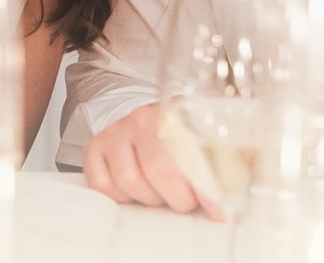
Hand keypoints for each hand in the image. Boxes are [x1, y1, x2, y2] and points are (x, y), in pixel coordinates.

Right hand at [82, 103, 221, 219]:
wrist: (146, 118)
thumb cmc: (177, 137)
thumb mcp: (203, 140)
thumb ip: (217, 167)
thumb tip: (226, 208)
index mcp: (177, 113)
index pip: (194, 153)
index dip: (206, 187)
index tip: (218, 211)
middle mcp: (144, 118)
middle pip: (158, 169)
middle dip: (177, 197)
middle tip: (185, 201)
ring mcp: (118, 131)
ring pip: (129, 179)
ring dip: (149, 198)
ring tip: (160, 193)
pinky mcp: (97, 146)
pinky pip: (102, 183)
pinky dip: (119, 196)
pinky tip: (134, 190)